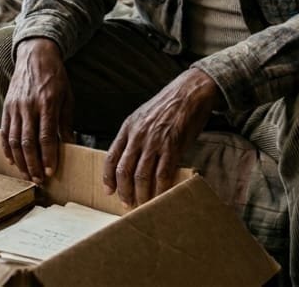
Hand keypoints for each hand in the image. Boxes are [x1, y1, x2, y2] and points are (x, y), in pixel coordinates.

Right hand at [1, 37, 73, 182]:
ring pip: (13, 140)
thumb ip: (66, 122)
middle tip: (38, 180)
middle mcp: (29, 106)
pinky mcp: (6, 107)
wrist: (35, 55)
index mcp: (47, 103)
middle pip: (27, 142)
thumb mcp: (68, 97)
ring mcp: (15, 107)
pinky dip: (6, 149)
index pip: (46, 136)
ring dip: (19, 161)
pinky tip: (11, 161)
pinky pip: (3, 132)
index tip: (50, 172)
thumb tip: (70, 145)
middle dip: (32, 164)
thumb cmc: (55, 77)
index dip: (47, 157)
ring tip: (26, 175)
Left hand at [103, 68, 218, 207]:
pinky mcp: (173, 147)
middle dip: (124, 191)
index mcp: (128, 127)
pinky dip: (160, 189)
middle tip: (127, 204)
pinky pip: (163, 174)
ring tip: (143, 205)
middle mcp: (138, 136)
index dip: (108, 177)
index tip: (109, 191)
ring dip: (141, 195)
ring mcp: (155, 142)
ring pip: (142, 176)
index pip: (111, 157)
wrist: (190, 92)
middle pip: (124, 171)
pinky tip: (160, 197)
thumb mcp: (143, 116)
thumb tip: (132, 159)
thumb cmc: (168, 105)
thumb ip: (135, 136)